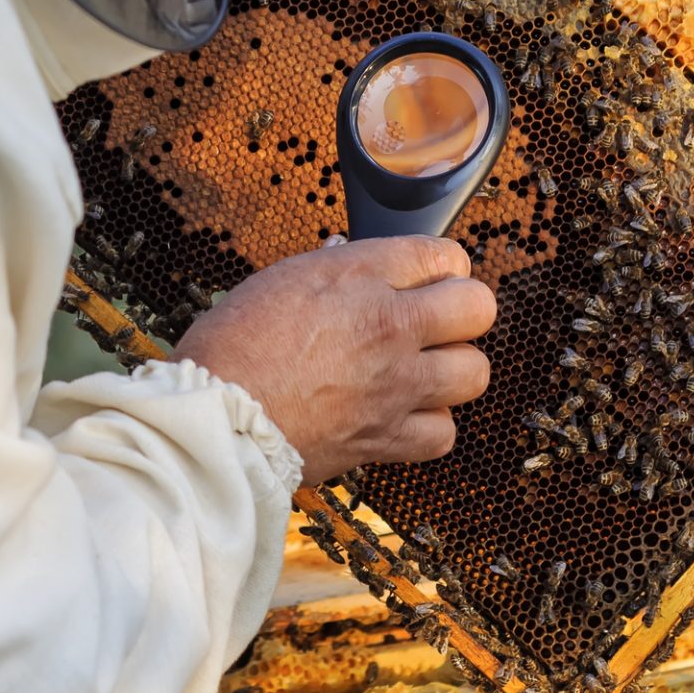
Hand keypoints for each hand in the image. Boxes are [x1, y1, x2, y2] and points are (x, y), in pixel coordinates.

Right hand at [174, 236, 493, 482]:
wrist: (216, 417)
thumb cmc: (231, 345)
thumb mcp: (280, 279)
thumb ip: (334, 271)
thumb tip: (357, 265)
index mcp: (358, 276)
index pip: (443, 255)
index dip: (439, 268)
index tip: (426, 280)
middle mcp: (389, 326)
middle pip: (478, 308)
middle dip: (461, 311)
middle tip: (433, 323)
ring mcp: (396, 385)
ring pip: (473, 371)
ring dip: (451, 369)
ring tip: (420, 372)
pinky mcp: (387, 437)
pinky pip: (444, 432)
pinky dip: (429, 425)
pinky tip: (403, 414)